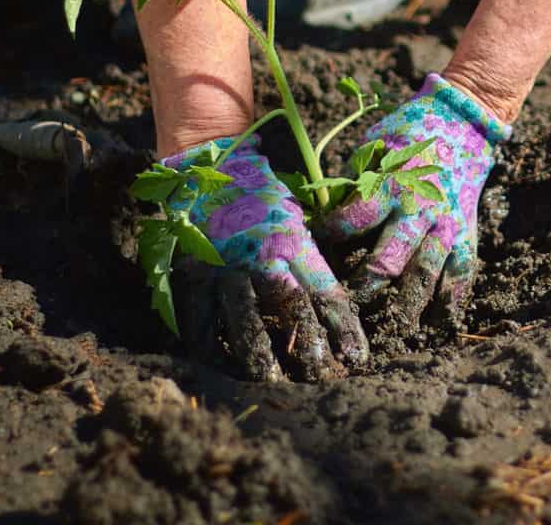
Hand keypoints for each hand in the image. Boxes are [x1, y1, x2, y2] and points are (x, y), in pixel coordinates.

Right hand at [164, 136, 367, 380]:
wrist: (210, 168)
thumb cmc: (263, 200)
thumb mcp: (296, 224)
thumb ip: (310, 263)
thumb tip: (334, 308)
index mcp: (294, 243)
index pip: (327, 292)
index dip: (344, 329)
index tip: (357, 359)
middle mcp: (261, 257)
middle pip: (290, 309)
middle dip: (308, 347)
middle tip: (322, 378)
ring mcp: (225, 267)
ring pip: (245, 320)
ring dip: (261, 356)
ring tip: (273, 382)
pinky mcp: (193, 276)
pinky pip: (200, 320)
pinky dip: (211, 349)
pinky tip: (223, 369)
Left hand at [322, 73, 510, 322]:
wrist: (461, 124)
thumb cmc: (405, 137)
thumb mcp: (371, 150)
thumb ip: (350, 186)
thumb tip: (315, 219)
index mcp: (389, 184)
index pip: (351, 221)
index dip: (328, 239)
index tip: (309, 251)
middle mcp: (418, 209)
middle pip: (388, 261)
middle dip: (363, 290)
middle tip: (344, 308)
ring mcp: (445, 225)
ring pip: (425, 275)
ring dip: (405, 306)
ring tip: (388, 330)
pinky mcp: (466, 233)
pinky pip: (461, 274)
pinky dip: (451, 302)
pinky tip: (437, 324)